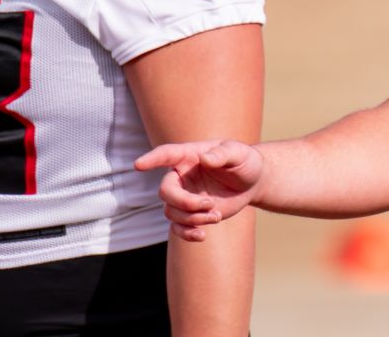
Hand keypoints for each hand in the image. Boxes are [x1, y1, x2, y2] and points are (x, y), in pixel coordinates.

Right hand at [135, 140, 263, 240]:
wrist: (251, 182)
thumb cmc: (244, 161)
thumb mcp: (239, 153)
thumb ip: (223, 154)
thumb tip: (206, 159)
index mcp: (189, 155)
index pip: (166, 154)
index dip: (151, 159)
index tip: (138, 165)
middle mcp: (182, 176)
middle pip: (166, 191)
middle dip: (185, 203)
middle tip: (209, 204)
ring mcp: (184, 195)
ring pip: (172, 212)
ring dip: (193, 218)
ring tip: (216, 215)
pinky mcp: (191, 213)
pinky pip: (177, 227)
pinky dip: (186, 234)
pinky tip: (202, 235)